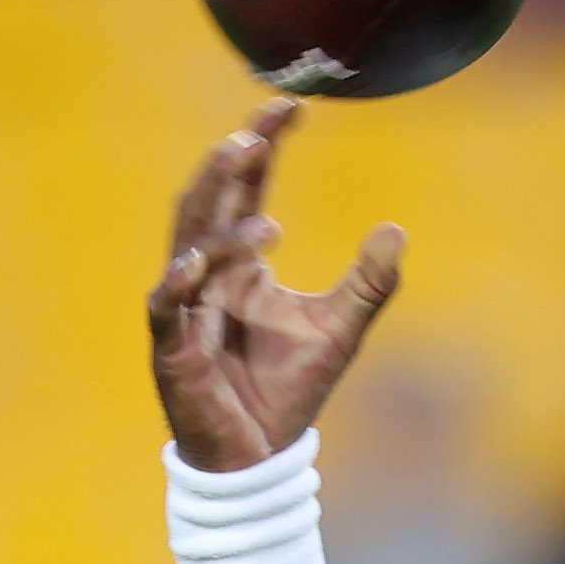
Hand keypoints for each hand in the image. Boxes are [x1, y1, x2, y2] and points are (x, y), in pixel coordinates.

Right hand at [147, 101, 404, 473]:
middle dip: (229, 164)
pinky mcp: (173, 349)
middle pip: (208, 200)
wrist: (260, 458)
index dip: (264, 144)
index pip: (246, 186)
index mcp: (240, 261)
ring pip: (189, 243)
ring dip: (216, 216)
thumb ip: (368, 283)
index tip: (292, 105)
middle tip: (256, 131)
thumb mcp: (340, 330)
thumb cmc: (288, 391)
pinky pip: (168, 305)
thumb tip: (396, 228)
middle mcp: (205, 273)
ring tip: (252, 195)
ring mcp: (184, 307)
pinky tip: (197, 261)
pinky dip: (180, 281)